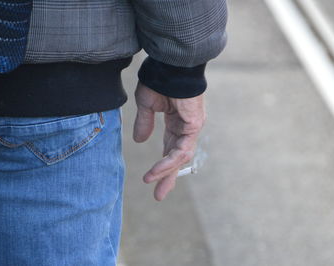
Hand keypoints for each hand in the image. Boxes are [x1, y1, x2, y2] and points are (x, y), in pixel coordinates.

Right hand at [133, 82, 205, 200]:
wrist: (171, 65)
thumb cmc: (159, 80)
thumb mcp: (146, 105)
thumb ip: (144, 123)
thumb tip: (139, 140)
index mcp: (176, 123)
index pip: (170, 149)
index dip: (162, 165)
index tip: (151, 180)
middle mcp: (185, 128)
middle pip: (177, 158)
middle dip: (168, 176)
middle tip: (159, 195)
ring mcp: (191, 128)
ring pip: (180, 157)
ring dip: (166, 172)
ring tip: (153, 185)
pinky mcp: (194, 126)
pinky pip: (181, 150)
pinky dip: (168, 161)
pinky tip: (156, 171)